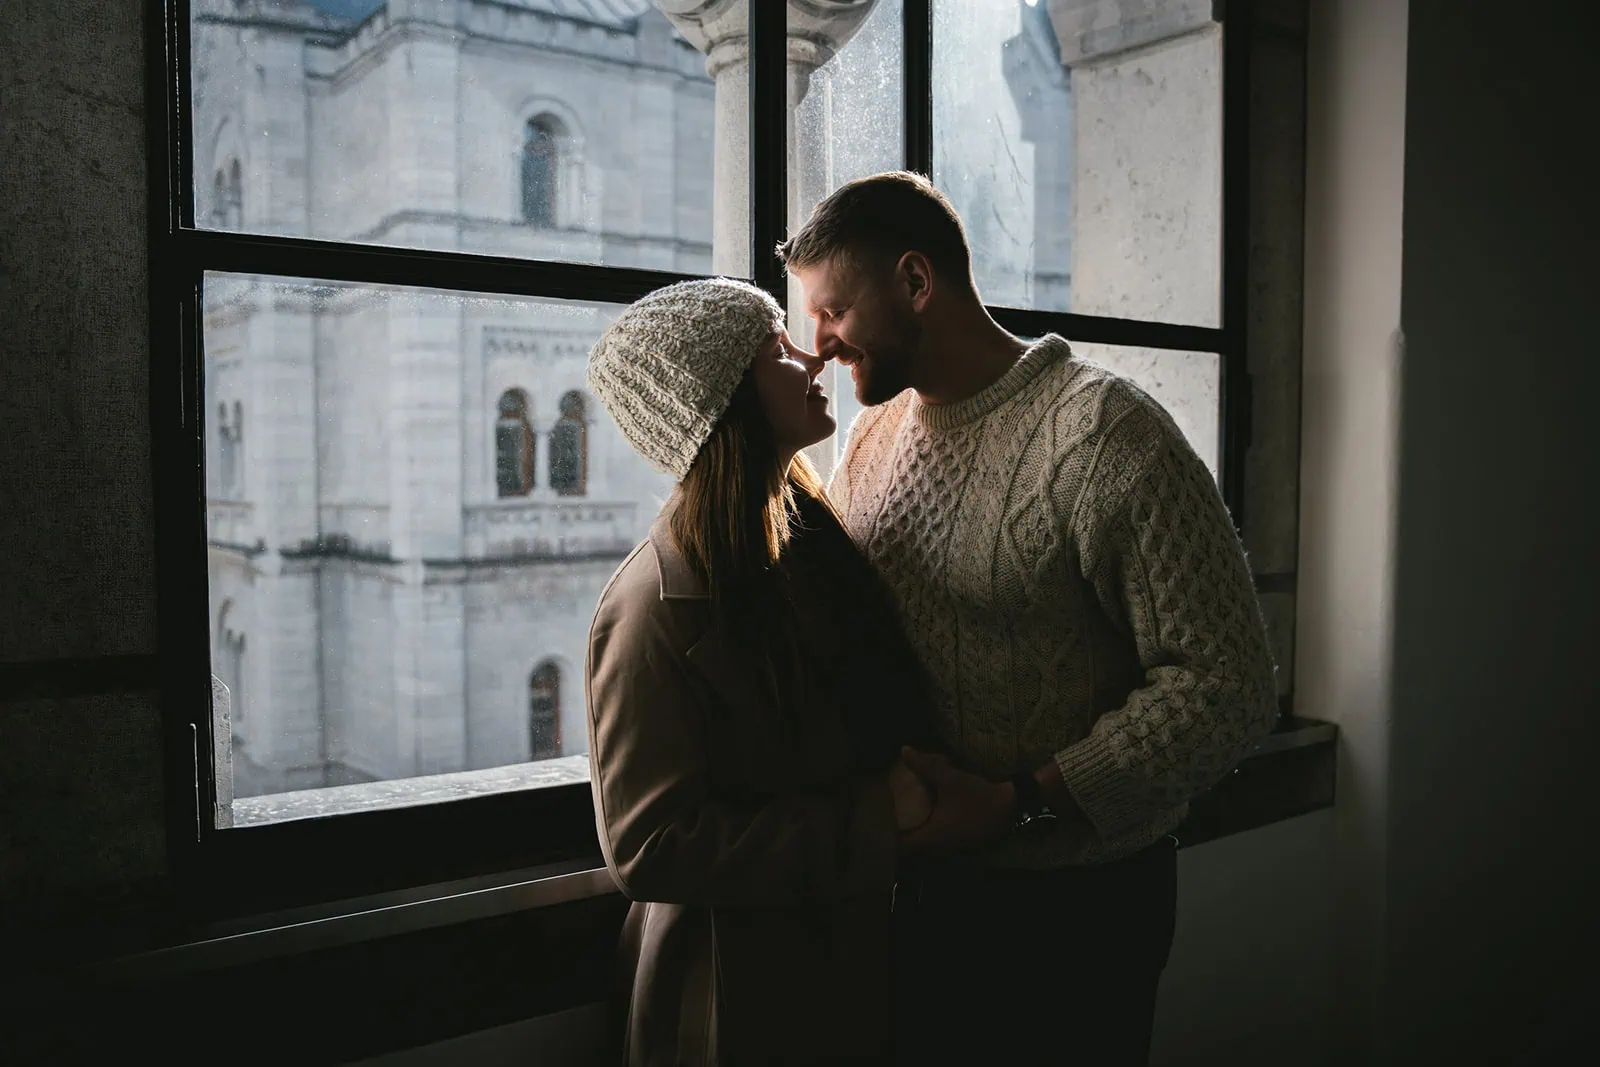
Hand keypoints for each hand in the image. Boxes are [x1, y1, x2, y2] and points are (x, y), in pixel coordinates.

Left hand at [896, 747, 1014, 855]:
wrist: (1011, 804)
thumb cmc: (976, 795)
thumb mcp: (949, 778)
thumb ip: (924, 766)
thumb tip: (903, 750)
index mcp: (931, 837)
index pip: (901, 847)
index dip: (889, 838)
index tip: (880, 824)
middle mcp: (938, 848)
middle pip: (911, 848)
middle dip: (900, 834)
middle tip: (889, 816)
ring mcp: (951, 849)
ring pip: (925, 845)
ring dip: (916, 833)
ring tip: (904, 816)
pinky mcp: (960, 843)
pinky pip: (937, 841)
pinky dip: (930, 831)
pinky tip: (928, 815)